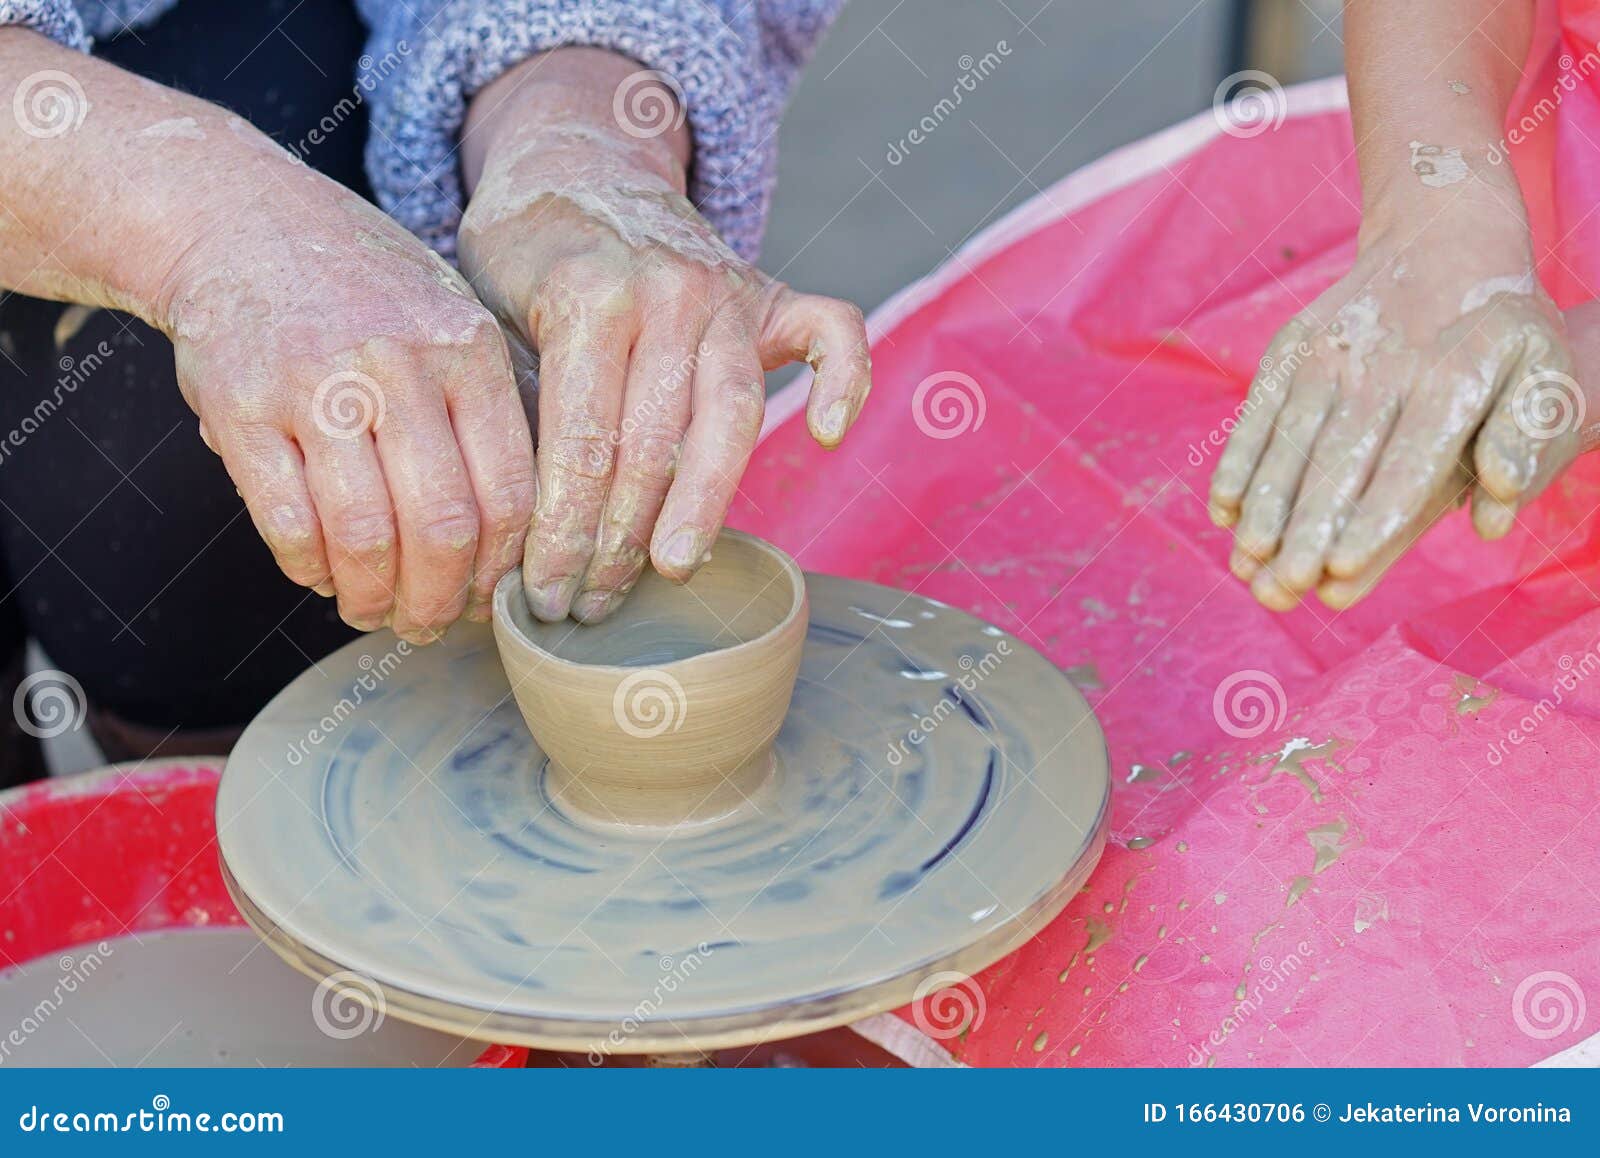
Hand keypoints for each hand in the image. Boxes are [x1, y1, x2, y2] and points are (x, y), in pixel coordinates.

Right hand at [163, 171, 533, 643]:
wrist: (238, 217)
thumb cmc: (365, 290)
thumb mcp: (453, 320)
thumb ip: (495, 409)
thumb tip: (533, 536)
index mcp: (468, 349)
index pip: (513, 491)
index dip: (505, 569)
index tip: (493, 601)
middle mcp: (400, 363)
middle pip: (445, 526)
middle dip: (441, 601)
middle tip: (430, 625)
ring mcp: (317, 383)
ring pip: (366, 534)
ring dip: (375, 597)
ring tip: (377, 613)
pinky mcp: (241, 405)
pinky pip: (290, 521)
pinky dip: (311, 569)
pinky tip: (324, 576)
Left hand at [458, 52, 871, 623]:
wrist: (578, 164)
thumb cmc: (525, 257)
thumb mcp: (487, 313)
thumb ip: (516, 402)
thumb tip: (507, 529)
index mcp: (587, 296)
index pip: (582, 444)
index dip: (561, 531)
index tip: (542, 592)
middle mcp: (666, 291)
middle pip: (654, 445)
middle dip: (616, 540)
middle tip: (589, 604)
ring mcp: (727, 291)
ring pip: (731, 417)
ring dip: (700, 507)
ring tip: (671, 569)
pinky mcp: (771, 294)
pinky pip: (832, 332)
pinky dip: (844, 380)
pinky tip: (829, 435)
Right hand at [1208, 218, 1584, 610]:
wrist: (1443, 237)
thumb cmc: (1498, 329)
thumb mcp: (1541, 368)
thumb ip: (1526, 437)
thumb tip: (1503, 499)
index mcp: (1452, 380)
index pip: (1407, 461)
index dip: (1371, 517)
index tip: (1341, 570)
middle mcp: (1384, 367)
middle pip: (1338, 460)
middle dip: (1306, 528)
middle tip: (1282, 587)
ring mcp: (1330, 354)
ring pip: (1289, 441)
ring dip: (1264, 504)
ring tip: (1246, 560)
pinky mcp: (1292, 348)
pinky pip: (1258, 411)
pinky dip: (1237, 460)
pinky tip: (1222, 509)